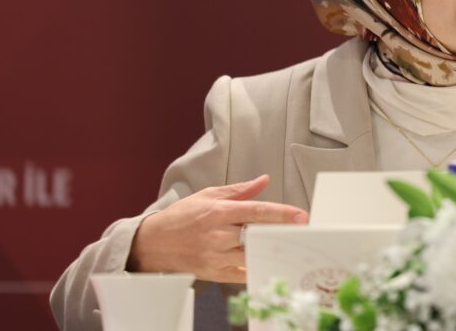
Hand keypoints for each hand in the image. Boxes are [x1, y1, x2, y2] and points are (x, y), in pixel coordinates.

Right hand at [127, 174, 307, 282]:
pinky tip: (265, 261)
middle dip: (280, 234)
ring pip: (252, 256)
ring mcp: (216, 256)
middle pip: (258, 236)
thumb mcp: (209, 195)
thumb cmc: (182, 217)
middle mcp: (219, 235)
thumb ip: (240, 190)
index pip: (257, 212)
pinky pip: (242, 274)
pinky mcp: (214, 273)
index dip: (281, 213)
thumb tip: (263, 180)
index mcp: (219, 212)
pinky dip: (255, 268)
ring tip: (286, 246)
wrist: (154, 243)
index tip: (301, 216)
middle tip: (301, 232)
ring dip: (269, 251)